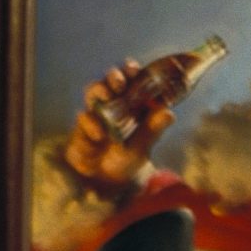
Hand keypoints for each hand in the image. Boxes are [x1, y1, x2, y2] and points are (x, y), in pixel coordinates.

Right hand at [60, 61, 174, 190]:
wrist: (106, 181)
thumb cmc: (127, 157)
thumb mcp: (142, 145)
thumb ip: (152, 129)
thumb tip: (169, 113)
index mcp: (131, 103)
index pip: (131, 79)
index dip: (131, 70)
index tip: (134, 69)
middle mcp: (112, 102)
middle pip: (110, 80)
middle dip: (114, 76)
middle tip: (120, 83)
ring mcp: (95, 112)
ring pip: (93, 91)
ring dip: (99, 90)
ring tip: (106, 96)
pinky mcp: (82, 125)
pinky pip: (84, 117)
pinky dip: (91, 124)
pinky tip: (99, 135)